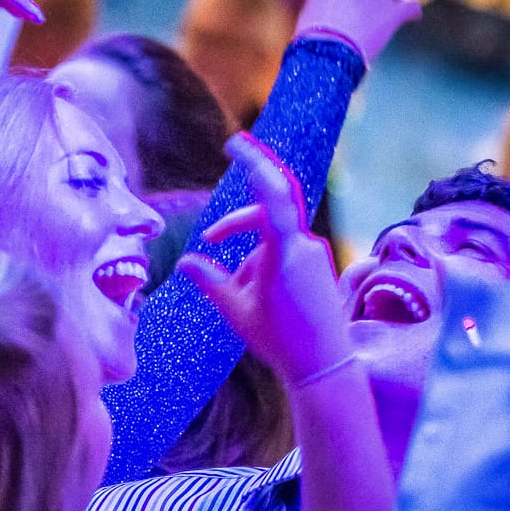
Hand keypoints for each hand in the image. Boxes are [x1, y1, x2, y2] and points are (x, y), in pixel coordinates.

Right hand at [179, 133, 351, 382]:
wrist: (325, 365)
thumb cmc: (280, 340)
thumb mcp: (236, 311)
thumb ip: (210, 282)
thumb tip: (184, 262)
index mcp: (282, 253)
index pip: (271, 196)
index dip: (254, 165)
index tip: (235, 145)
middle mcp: (304, 246)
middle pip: (263, 217)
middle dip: (235, 225)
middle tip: (210, 240)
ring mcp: (315, 254)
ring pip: (272, 241)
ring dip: (251, 261)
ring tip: (245, 300)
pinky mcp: (319, 264)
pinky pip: (286, 252)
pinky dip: (267, 265)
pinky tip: (263, 300)